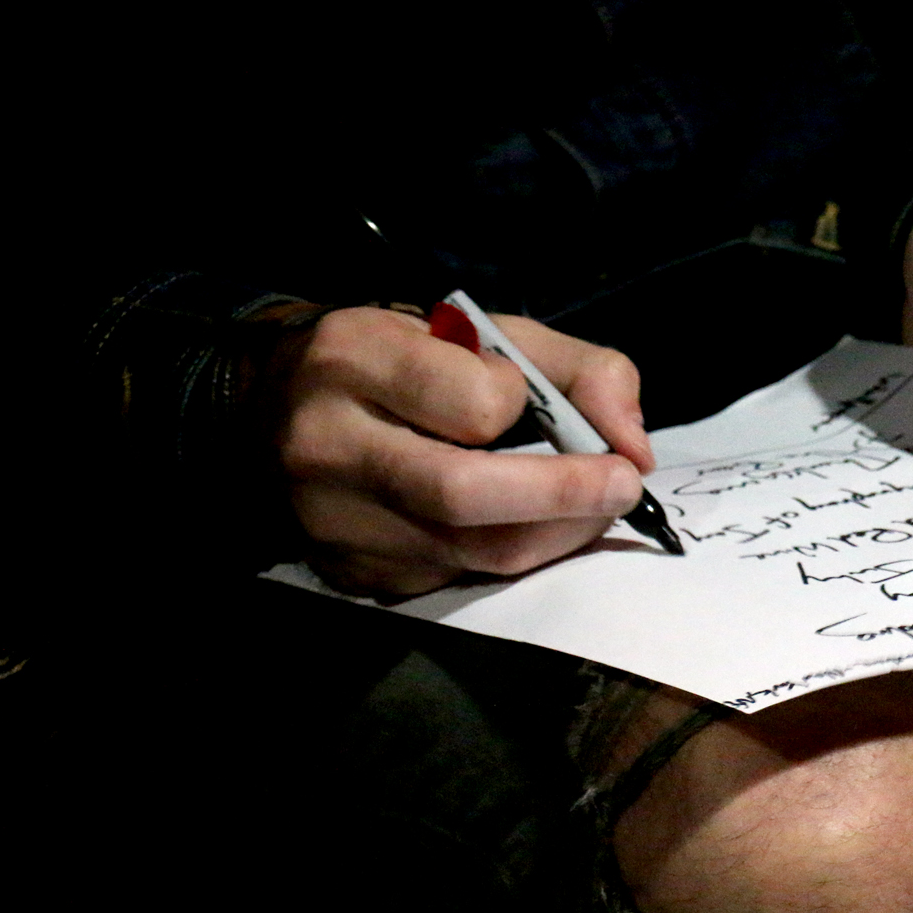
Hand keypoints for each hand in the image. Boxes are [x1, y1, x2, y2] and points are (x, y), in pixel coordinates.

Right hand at [272, 307, 651, 594]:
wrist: (276, 409)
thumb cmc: (406, 361)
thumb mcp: (489, 333)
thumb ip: (581, 371)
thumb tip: (635, 448)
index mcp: (356, 359)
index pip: (473, 402)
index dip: (523, 404)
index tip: (537, 399)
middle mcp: (328, 443)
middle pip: (465, 495)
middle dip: (565, 497)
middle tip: (624, 486)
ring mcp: (330, 521)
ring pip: (470, 552)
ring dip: (552, 535)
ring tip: (591, 507)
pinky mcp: (345, 574)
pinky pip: (453, 580)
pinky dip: (508, 558)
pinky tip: (526, 528)